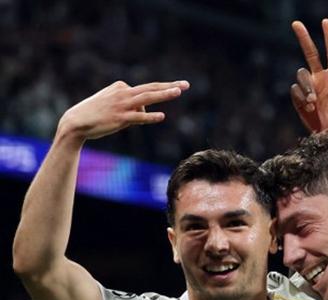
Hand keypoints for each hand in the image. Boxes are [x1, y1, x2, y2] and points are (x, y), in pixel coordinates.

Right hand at [58, 80, 188, 141]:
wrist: (76, 122)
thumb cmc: (95, 114)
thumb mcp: (113, 104)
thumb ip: (131, 106)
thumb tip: (147, 113)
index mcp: (121, 87)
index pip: (144, 92)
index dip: (149, 106)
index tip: (145, 114)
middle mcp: (123, 93)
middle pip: (151, 88)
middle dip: (170, 86)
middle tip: (186, 84)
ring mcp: (122, 105)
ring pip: (147, 98)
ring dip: (164, 94)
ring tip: (179, 92)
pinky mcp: (120, 118)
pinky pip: (139, 117)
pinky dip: (150, 116)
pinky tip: (161, 116)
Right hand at [290, 19, 327, 131]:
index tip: (325, 22)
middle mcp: (321, 79)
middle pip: (310, 53)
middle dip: (303, 38)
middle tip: (296, 23)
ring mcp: (310, 88)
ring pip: (301, 74)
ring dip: (307, 85)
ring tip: (314, 101)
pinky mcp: (300, 100)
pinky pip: (295, 90)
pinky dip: (301, 96)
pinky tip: (309, 107)